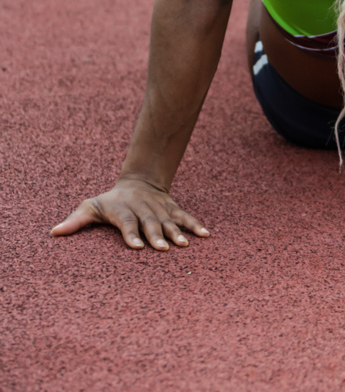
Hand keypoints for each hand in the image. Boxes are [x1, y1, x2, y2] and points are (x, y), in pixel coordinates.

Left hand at [50, 178, 209, 249]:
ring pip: (169, 221)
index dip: (131, 234)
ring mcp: (159, 209)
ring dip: (177, 232)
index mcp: (123, 210)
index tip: (136, 247)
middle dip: (157, 235)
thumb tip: (53, 233)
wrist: (139, 180)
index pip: (127, 222)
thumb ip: (76, 220)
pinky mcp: (172, 209)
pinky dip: (196, 225)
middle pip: (150, 223)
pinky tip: (206, 235)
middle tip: (163, 249)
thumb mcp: (92, 206)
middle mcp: (143, 209)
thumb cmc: (111, 201)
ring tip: (184, 245)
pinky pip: (185, 217)